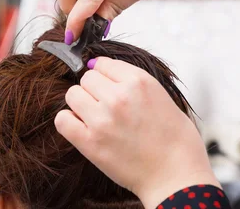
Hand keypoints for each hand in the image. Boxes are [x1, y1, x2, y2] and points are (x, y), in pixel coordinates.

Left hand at [54, 57, 218, 208]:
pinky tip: (81, 128)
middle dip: (94, 90)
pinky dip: (68, 122)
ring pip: (72, 94)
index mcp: (139, 82)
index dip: (104, 74)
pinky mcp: (90, 142)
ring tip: (95, 117)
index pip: (103, 63)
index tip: (107, 84)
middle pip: (86, 78)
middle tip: (105, 106)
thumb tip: (100, 66)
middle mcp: (119, 97)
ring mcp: (102, 119)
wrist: (177, 177)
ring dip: (80, 104)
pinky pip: (62, 120)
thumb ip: (133, 81)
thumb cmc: (176, 142)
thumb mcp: (163, 97)